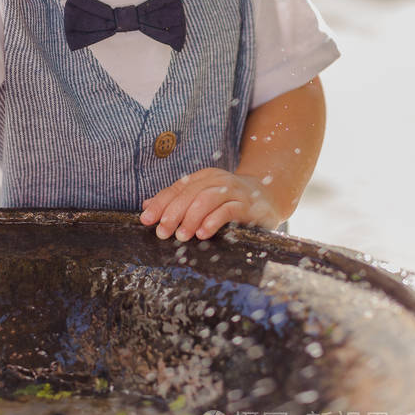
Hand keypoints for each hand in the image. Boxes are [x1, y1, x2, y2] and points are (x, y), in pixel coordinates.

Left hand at [140, 168, 281, 241]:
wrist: (269, 197)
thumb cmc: (231, 201)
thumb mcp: (203, 197)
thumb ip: (177, 200)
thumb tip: (146, 206)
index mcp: (204, 178)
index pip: (177, 188)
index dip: (159, 203)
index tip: (145, 219)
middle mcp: (217, 181)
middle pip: (189, 193)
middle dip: (172, 213)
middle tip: (162, 232)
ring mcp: (234, 192)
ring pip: (207, 199)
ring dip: (191, 218)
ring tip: (181, 236)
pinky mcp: (248, 206)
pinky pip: (228, 211)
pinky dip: (213, 221)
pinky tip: (203, 233)